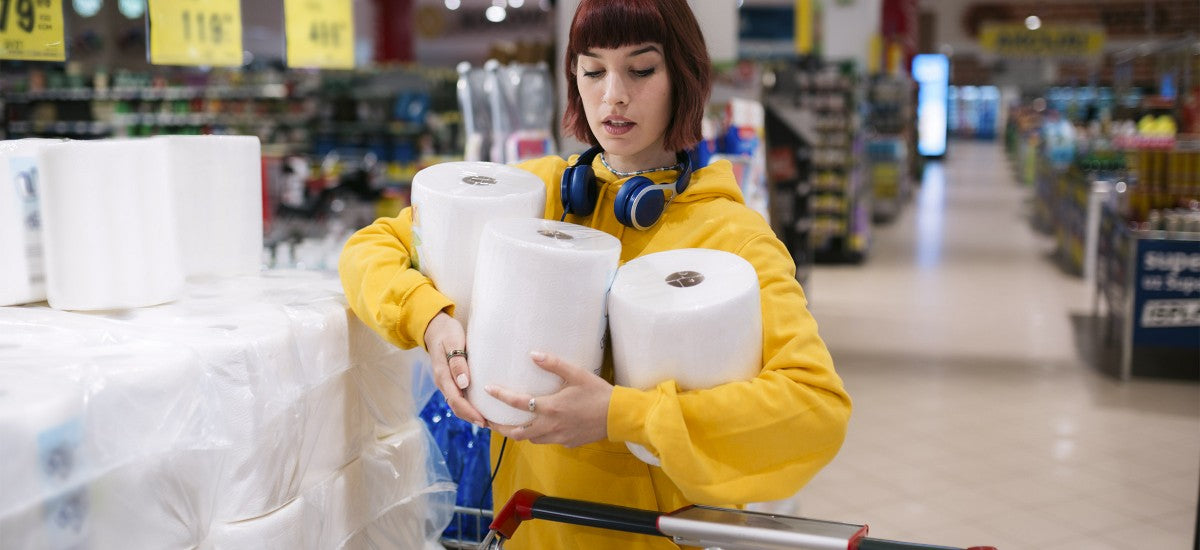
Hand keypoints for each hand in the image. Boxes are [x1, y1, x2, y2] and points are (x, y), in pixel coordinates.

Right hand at [424, 311, 486, 426]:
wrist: (435, 327)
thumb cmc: (447, 332)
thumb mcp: (453, 342)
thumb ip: (457, 362)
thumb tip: (463, 383)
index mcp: (443, 375)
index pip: (456, 399)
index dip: (469, 412)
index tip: (483, 420)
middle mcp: (443, 382)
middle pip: (456, 406)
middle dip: (471, 417)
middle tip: (489, 425)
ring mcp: (446, 382)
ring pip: (457, 403)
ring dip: (470, 413)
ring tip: (487, 420)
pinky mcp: (451, 380)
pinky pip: (459, 396)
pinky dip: (469, 405)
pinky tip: (481, 407)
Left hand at [486, 351, 612, 447]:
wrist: (618, 416)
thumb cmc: (598, 392)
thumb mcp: (576, 374)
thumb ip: (553, 364)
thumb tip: (533, 354)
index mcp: (550, 407)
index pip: (517, 403)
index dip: (500, 396)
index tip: (488, 390)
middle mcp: (550, 426)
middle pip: (516, 433)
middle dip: (500, 428)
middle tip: (490, 421)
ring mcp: (558, 437)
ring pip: (531, 439)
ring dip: (519, 433)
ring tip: (512, 425)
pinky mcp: (568, 443)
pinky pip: (547, 441)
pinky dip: (539, 435)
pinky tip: (541, 427)